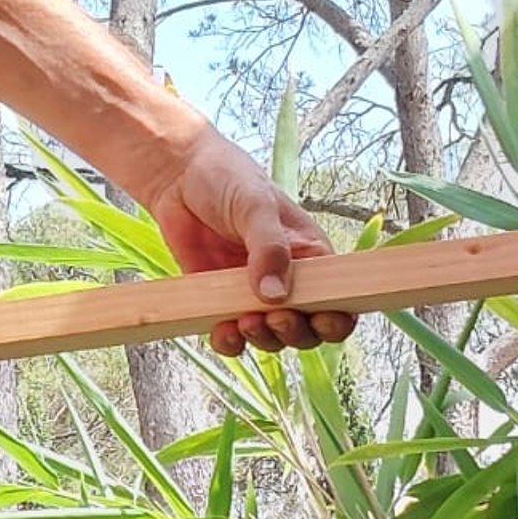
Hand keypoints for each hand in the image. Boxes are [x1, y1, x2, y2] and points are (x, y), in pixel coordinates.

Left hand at [141, 125, 355, 356]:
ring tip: (244, 322)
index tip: (321, 319)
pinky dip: (230, 341)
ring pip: (272, 337)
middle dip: (295, 332)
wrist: (178, 176)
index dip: (337, 318)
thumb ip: (269, 247)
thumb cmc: (227, 178)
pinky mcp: (220, 300)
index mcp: (310, 255)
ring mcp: (253, 292)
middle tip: (274, 318)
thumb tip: (275, 295)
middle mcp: (288, 279)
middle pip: (307, 327)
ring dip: (264, 339)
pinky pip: (232, 335)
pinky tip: (222, 331)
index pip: (339, 297)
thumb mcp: (255, 204)